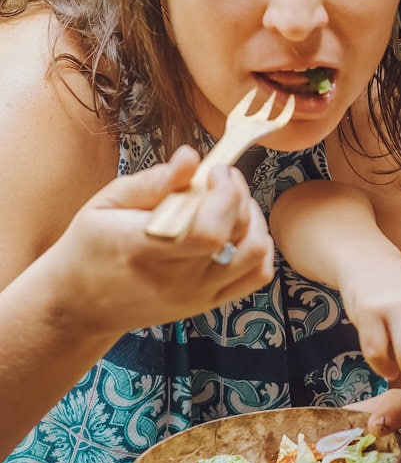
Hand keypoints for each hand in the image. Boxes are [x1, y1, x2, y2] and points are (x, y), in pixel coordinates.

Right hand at [50, 146, 274, 335]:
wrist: (81, 305)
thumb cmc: (91, 247)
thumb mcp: (107, 204)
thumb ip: (153, 182)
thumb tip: (191, 157)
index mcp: (145, 250)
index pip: (209, 230)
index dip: (225, 194)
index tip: (215, 171)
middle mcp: (176, 279)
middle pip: (238, 234)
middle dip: (238, 194)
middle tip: (219, 179)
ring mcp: (196, 295)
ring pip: (256, 254)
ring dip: (252, 220)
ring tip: (229, 204)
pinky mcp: (209, 303)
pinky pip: (256, 275)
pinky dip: (257, 249)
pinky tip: (236, 231)